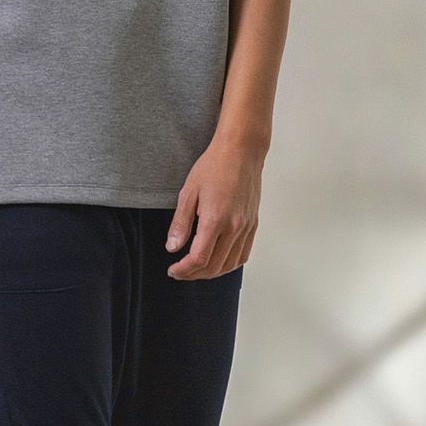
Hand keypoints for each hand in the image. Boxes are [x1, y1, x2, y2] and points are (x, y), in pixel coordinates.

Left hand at [165, 135, 262, 278]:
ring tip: (196, 269)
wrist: (241, 151)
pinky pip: (244, 254)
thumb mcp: (188, 192)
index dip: (184, 270)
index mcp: (215, 219)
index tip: (173, 270)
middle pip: (215, 266)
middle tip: (181, 272)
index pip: (199, 259)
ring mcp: (246, 227)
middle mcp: (234, 227)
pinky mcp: (253, 224)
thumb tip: (172, 248)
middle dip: (194, 274)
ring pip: (230, 264)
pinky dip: (229, 264)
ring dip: (212, 272)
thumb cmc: (214, 166)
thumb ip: (180, 223)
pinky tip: (218, 260)